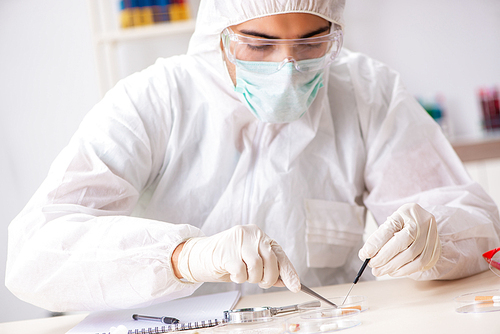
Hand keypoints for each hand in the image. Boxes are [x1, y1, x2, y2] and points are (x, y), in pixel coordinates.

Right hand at [177, 225, 300, 291]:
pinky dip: (238, 278)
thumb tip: (284, 281)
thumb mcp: (250, 261)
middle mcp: (252, 234)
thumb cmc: (227, 258)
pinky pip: (241, 273)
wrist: (200, 254)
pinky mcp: (227, 251)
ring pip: (257, 268)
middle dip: (267, 278)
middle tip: (259, 281)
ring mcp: (239, 241)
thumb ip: (267, 268)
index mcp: (260, 236)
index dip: (288, 272)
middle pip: (271, 261)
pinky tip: (232, 272)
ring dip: (251, 278)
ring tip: (242, 274)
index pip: (280, 254)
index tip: (296, 286)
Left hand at [359, 203, 440, 276]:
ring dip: (395, 267)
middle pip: (404, 246)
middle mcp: (424, 223)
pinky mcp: (436, 250)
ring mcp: (433, 237)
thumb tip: (366, 253)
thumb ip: (379, 236)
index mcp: (409, 212)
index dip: (377, 244)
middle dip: (385, 259)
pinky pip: (421, 265)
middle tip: (372, 266)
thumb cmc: (403, 220)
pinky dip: (405, 270)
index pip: (391, 230)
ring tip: (380, 271)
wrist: (423, 220)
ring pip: (414, 258)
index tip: (364, 255)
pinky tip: (393, 271)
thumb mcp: (390, 221)